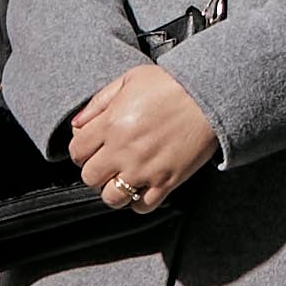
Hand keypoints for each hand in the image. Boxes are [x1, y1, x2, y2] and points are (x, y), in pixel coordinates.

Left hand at [66, 62, 222, 213]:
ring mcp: (145, 169)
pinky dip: (139, 201)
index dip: (82, 152)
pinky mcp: (167, 181)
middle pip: (90, 178)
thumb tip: (77, 123)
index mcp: (111, 124)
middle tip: (106, 164)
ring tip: (123, 179)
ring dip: (114, 190)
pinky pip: (143, 207)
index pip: (77, 152)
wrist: (209, 94)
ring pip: (112, 198)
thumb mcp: (129, 79)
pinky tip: (143, 187)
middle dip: (95, 172)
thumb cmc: (171, 83)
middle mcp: (123, 150)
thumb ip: (98, 101)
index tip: (91, 150)